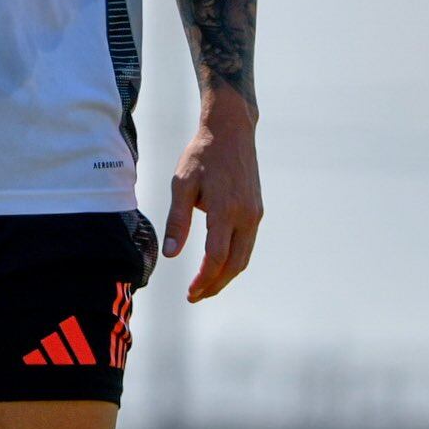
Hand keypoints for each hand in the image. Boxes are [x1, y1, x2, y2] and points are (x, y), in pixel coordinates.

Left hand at [163, 97, 262, 302]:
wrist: (232, 131)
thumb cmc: (202, 155)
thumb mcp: (182, 183)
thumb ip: (178, 219)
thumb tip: (171, 253)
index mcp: (225, 208)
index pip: (216, 256)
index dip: (204, 279)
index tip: (190, 292)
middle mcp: (246, 215)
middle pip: (234, 264)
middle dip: (215, 285)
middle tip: (194, 296)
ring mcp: (254, 214)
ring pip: (244, 257)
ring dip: (225, 277)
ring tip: (205, 288)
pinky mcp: (256, 211)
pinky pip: (247, 245)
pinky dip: (233, 262)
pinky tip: (218, 266)